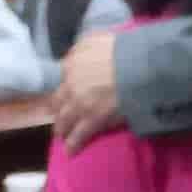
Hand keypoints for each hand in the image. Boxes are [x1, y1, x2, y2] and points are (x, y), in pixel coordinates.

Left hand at [53, 29, 121, 151]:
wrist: (135, 69)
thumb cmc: (120, 51)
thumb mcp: (95, 39)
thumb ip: (81, 47)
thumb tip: (74, 56)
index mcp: (72, 65)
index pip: (62, 77)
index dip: (64, 86)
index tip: (65, 92)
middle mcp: (70, 85)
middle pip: (58, 101)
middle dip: (56, 109)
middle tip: (58, 115)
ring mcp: (80, 105)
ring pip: (65, 120)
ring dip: (61, 128)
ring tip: (61, 135)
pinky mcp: (92, 120)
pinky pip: (79, 135)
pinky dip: (73, 144)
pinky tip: (70, 151)